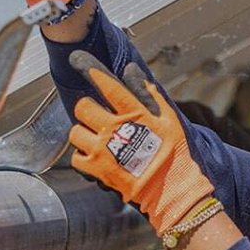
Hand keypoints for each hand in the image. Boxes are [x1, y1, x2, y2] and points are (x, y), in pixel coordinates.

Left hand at [66, 51, 216, 236]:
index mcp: (133, 114)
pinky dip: (82, 156)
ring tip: (96, 139)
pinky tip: (95, 157)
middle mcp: (114, 129)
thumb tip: (131, 72)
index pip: (108, 86)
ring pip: (75, 131)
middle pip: (83, 107)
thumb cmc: (174, 153)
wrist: (170, 188)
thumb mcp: (169, 119)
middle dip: (87, 110)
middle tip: (96, 117)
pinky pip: (76, 156)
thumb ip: (149, 94)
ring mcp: (102, 149)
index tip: (79, 61)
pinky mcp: (96, 169)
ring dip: (83, 134)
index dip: (91, 71)